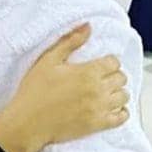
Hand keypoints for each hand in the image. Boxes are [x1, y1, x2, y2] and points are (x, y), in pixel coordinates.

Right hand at [0, 24, 128, 151]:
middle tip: (102, 77)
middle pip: (121, 78)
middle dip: (114, 75)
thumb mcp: (48, 59)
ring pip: (124, 96)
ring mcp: (99, 109)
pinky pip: (122, 118)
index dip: (108, 61)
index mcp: (88, 72)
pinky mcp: (97, 125)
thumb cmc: (35, 90)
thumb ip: (70, 41)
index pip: (114, 62)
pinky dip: (121, 112)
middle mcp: (98, 90)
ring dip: (118, 92)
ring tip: (107, 92)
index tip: (100, 64)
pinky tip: (112, 108)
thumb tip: (88, 26)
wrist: (27, 122)